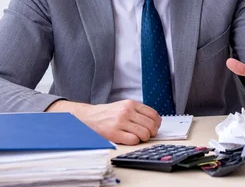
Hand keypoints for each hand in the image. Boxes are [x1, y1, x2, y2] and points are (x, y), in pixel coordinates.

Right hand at [46, 99, 161, 144]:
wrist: (88, 118)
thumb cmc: (107, 114)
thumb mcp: (123, 106)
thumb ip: (137, 111)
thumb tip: (155, 120)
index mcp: (130, 104)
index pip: (153, 114)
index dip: (156, 123)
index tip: (154, 127)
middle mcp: (126, 111)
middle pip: (151, 125)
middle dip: (151, 132)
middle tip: (147, 135)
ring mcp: (120, 122)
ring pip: (144, 134)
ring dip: (143, 138)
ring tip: (137, 137)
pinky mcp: (114, 133)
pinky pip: (134, 140)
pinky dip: (134, 142)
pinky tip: (128, 139)